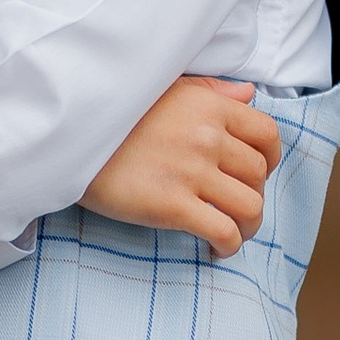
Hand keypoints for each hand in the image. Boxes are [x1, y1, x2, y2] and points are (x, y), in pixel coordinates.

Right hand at [82, 78, 280, 254]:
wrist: (69, 139)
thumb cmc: (113, 116)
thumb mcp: (165, 89)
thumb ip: (210, 92)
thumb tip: (248, 94)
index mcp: (209, 106)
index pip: (267, 134)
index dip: (270, 158)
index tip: (259, 172)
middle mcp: (208, 137)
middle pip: (259, 175)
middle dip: (254, 194)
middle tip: (235, 206)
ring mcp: (192, 172)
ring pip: (249, 207)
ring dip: (249, 226)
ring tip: (234, 233)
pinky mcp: (173, 206)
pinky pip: (223, 232)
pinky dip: (229, 246)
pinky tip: (217, 250)